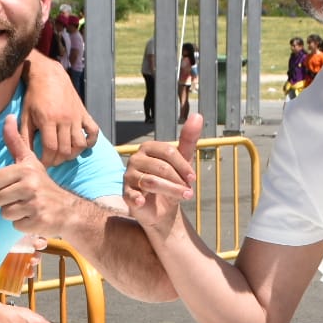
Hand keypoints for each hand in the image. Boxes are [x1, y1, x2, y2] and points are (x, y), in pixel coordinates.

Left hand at [0, 114, 75, 234]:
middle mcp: (30, 185)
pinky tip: (34, 217)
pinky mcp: (38, 221)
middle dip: (6, 201)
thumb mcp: (30, 161)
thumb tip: (8, 117)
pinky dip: (23, 224)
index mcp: (25, 169)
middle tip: (22, 198)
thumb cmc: (43, 184)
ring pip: (5, 213)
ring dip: (14, 213)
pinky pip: (15, 225)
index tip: (15, 184)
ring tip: (28, 207)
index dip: (1, 185)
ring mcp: (35, 204)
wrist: (69, 209)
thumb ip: (15, 141)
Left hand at [19, 54, 97, 166]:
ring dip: (73, 154)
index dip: (46, 160)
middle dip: (57, 160)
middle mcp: (64, 119)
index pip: (51, 148)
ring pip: (80, 144)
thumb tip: (24, 155)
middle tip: (51, 161)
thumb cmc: (34, 96)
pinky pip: (93, 131)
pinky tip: (81, 144)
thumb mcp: (25, 116)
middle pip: (65, 150)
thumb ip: (24, 136)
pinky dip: (90, 141)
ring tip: (64, 155)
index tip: (42, 164)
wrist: (48, 75)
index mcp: (48, 120)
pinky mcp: (84, 113)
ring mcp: (76, 116)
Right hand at [123, 114, 198, 229]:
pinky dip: (137, 199)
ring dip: (171, 191)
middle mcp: (135, 159)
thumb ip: (188, 139)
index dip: (183, 166)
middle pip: (161, 167)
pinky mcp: (125, 193)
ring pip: (150, 182)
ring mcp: (129, 176)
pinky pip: (131, 195)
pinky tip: (143, 202)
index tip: (193, 178)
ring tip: (183, 197)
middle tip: (189, 192)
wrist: (162, 208)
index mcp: (148, 148)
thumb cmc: (171, 180)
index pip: (167, 151)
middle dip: (178, 181)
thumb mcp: (183, 160)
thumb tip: (197, 115)